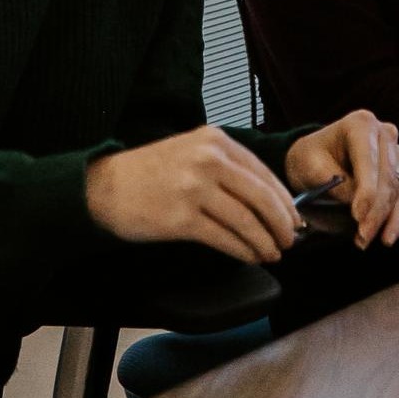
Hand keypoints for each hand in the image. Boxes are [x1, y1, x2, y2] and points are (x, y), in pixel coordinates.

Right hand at [85, 126, 298, 263]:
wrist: (104, 187)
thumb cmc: (150, 173)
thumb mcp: (191, 152)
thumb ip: (227, 167)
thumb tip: (269, 198)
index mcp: (215, 140)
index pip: (263, 172)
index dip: (284, 200)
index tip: (295, 218)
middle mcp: (208, 159)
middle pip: (261, 197)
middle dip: (281, 224)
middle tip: (290, 241)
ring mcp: (194, 188)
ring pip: (246, 220)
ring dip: (264, 242)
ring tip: (272, 253)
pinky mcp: (181, 218)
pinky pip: (224, 238)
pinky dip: (243, 251)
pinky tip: (250, 257)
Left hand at [284, 110, 398, 249]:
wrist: (314, 157)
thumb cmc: (310, 159)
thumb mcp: (312, 167)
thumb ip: (337, 184)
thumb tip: (361, 207)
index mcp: (360, 124)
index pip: (368, 159)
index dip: (366, 190)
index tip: (357, 217)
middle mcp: (383, 133)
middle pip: (386, 176)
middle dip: (375, 209)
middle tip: (361, 236)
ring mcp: (393, 151)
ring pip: (394, 189)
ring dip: (382, 217)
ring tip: (364, 240)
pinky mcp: (396, 171)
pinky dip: (394, 219)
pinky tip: (387, 238)